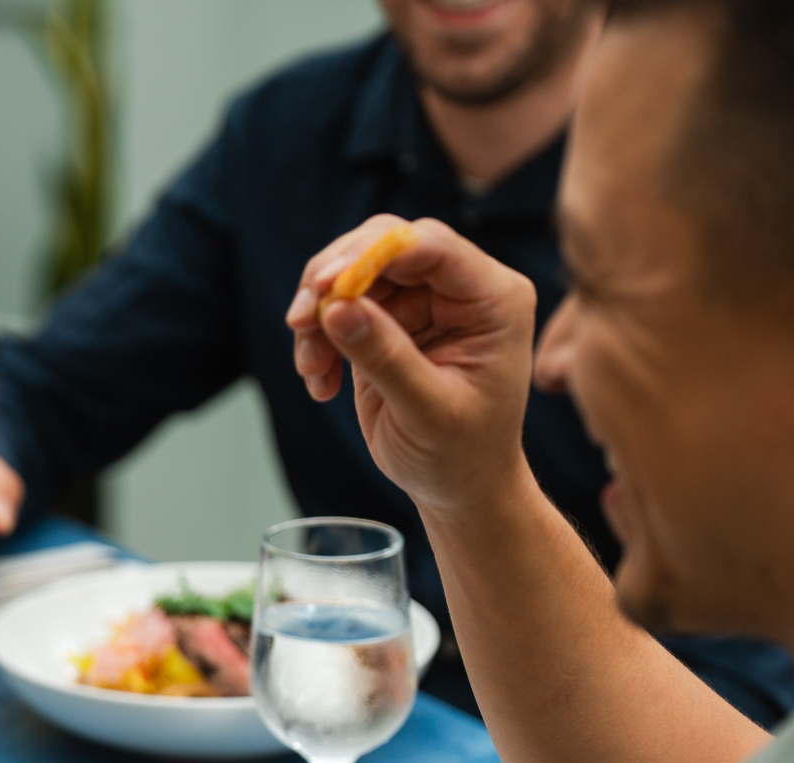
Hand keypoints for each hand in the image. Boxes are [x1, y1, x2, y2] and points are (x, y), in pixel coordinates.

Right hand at [287, 215, 539, 519]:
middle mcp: (459, 288)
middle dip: (334, 278)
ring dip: (318, 314)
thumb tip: (337, 307)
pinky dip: (317, 338)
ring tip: (309, 366)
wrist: (458, 486)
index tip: (324, 286)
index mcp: (493, 298)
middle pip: (383, 244)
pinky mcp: (388, 322)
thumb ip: (387, 358)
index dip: (371, 255)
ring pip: (352, 272)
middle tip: (300, 320)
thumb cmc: (461, 454)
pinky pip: (338, 306)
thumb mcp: (429, 411)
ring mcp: (421, 302)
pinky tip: (318, 382)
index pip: (430, 246)